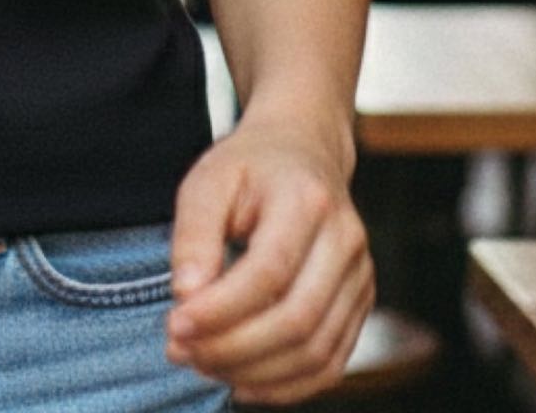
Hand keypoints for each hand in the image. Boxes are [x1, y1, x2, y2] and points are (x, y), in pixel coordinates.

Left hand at [163, 110, 373, 404]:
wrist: (302, 151)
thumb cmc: (248, 168)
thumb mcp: (208, 180)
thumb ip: (194, 235)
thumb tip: (187, 298)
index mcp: (307, 199)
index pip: (269, 272)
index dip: (221, 310)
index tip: (174, 325)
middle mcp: (345, 240)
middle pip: (297, 319)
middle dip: (233, 348)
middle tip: (181, 351)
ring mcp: (360, 276)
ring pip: (317, 351)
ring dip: (254, 372)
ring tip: (202, 364)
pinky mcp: (360, 304)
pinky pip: (331, 363)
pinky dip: (286, 385)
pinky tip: (241, 380)